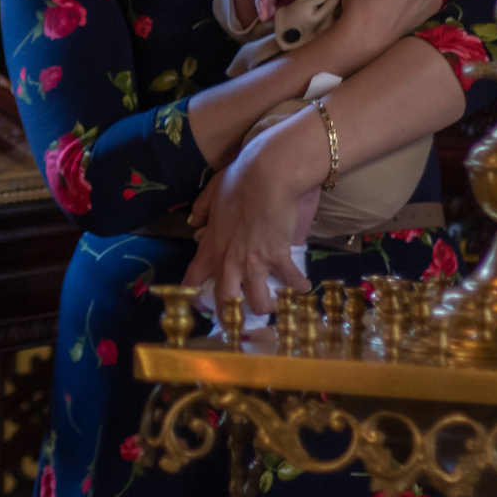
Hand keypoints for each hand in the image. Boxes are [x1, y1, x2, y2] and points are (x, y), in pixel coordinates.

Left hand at [182, 123, 314, 314]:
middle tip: (240, 322)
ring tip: (273, 303)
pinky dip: (298, 285)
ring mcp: (252, 261)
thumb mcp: (211, 191)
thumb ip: (202, 209)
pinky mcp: (277, 257)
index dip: (195, 297)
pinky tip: (302, 284)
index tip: (202, 306)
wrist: (267, 174)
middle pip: (225, 301)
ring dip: (267, 306)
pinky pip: (290, 282)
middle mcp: (228, 259)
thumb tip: (194, 222)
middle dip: (232, 317)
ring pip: (258, 303)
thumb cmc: (239, 179)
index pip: (194, 278)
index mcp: (211, 245)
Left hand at [255, 0, 317, 22]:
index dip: (269, 14)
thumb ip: (285, 7)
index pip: (270, 7)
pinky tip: (262, 3)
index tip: (271, 21)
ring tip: (262, 14)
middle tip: (264, 19)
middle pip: (264, 2)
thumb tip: (277, 17)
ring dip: (261, 6)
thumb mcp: (292, 1)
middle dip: (263, 11)